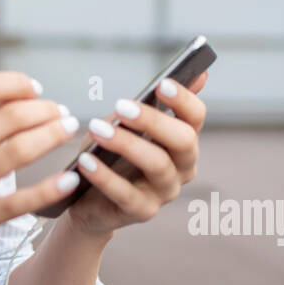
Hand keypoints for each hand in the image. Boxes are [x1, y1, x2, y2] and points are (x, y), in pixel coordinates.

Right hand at [0, 71, 84, 284]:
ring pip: (19, 150)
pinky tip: (70, 180)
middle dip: (45, 110)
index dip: (16, 84)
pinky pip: (20, 199)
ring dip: (52, 135)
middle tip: (63, 114)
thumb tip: (11, 97)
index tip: (37, 90)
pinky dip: (50, 188)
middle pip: (8, 116)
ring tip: (69, 131)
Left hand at [65, 70, 208, 239]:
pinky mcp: (143, 211)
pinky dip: (104, 176)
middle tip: (121, 107)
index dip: (183, 99)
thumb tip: (198, 73)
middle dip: (153, 120)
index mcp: (183, 140)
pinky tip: (86, 162)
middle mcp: (183, 167)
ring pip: (157, 164)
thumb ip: (152, 102)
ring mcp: (165, 191)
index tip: (162, 83)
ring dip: (125, 144)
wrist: (86, 196)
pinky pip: (126, 193)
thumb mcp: (126, 124)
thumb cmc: (111, 153)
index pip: (195, 117)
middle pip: (183, 140)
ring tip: (96, 129)